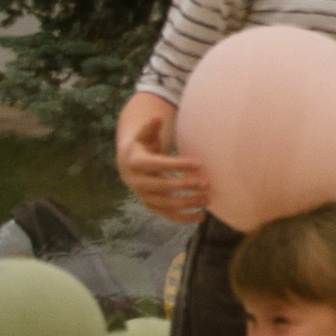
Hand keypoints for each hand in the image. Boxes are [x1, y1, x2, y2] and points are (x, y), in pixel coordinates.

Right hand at [116, 95, 208, 221]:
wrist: (128, 163)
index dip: (177, 165)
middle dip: (184, 186)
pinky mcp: (151, 206)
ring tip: (207, 199)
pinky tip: (200, 216)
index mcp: (135, 162)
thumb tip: (156, 117)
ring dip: (186, 203)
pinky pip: (167, 215)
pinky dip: (183, 218)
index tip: (198, 164)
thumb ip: (151, 127)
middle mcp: (137, 182)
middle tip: (206, 183)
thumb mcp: (144, 134)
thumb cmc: (143, 144)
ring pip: (165, 204)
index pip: (158, 165)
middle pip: (162, 187)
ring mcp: (143, 196)